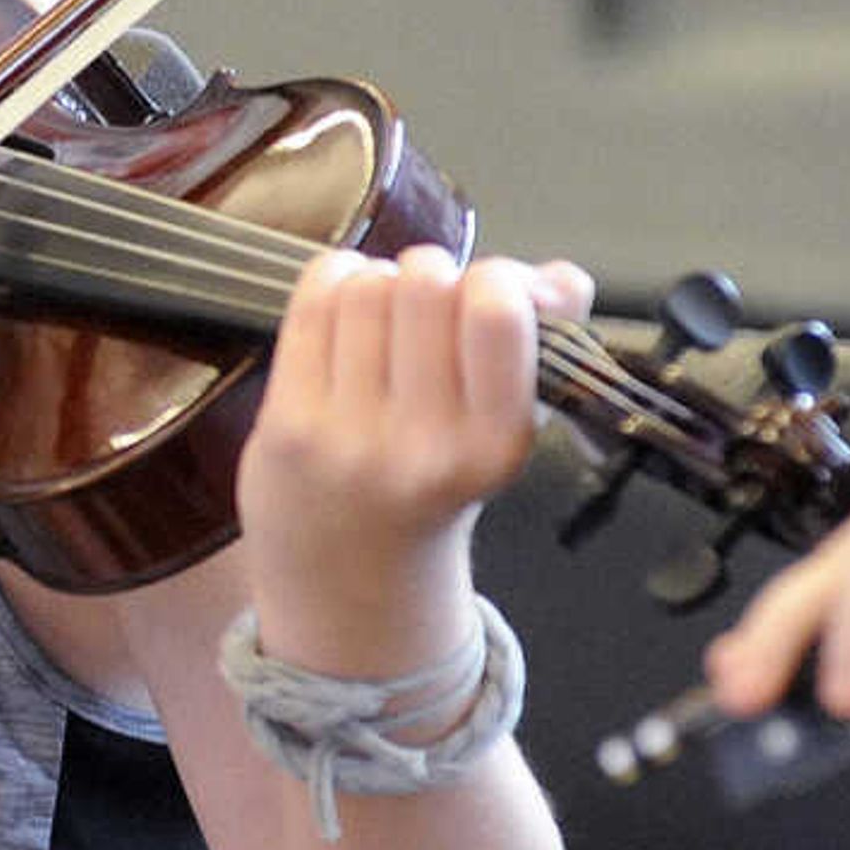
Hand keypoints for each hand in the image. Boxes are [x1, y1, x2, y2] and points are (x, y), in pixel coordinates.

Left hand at [235, 245, 592, 677]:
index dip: (498, 278)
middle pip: (425, 286)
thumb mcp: (500, 432)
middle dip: (434, 272)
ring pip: (366, 288)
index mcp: (495, 445)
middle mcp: (423, 445)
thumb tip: (562, 277)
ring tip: (387, 310)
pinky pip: (313, 301)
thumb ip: (541, 347)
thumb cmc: (432, 484)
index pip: (496, 317)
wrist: (347, 576)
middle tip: (431, 299)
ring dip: (381, 279)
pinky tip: (346, 301)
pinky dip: (335, 278)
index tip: (492, 291)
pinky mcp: (287, 424)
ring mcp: (348, 436)